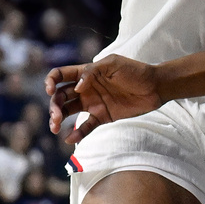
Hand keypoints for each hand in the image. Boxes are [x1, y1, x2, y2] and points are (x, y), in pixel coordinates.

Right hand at [45, 54, 162, 143]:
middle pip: (60, 96)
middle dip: (53, 105)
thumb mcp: (113, 64)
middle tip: (56, 116)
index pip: (61, 75)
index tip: (50, 90)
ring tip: (55, 127)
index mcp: (86, 73)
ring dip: (57, 118)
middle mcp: (85, 88)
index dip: (51, 81)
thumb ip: (93, 72)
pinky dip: (76, 133)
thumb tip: (78, 86)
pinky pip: (85, 127)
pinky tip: (69, 139)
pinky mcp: (101, 116)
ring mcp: (92, 103)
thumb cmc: (135, 71)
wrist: (155, 87)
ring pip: (67, 111)